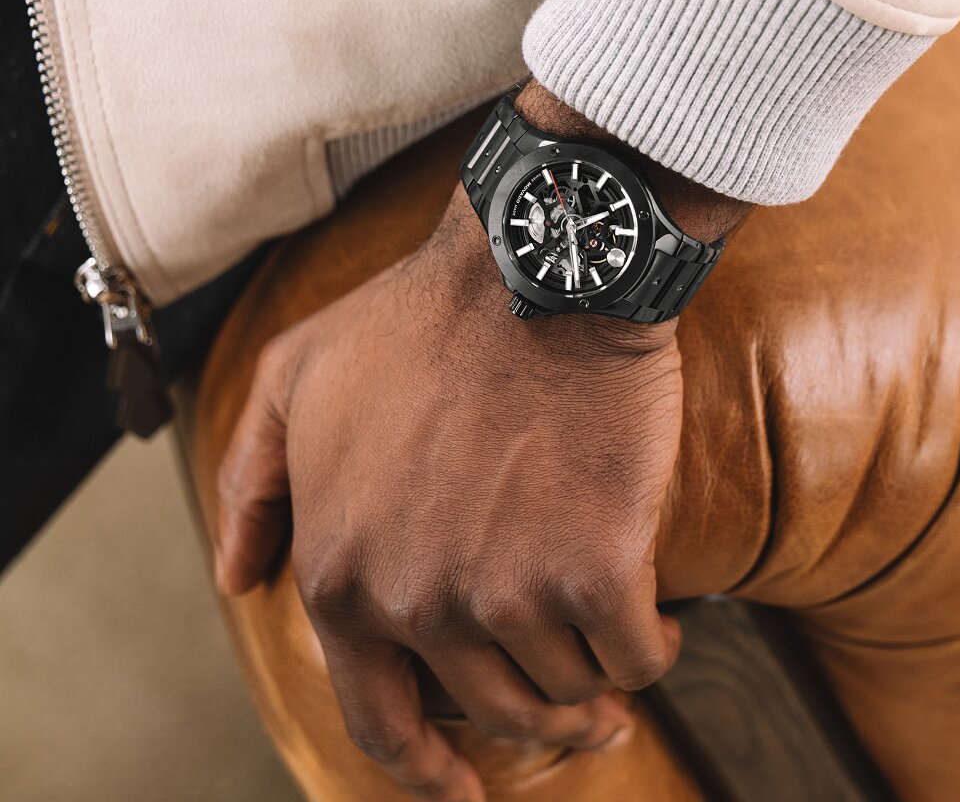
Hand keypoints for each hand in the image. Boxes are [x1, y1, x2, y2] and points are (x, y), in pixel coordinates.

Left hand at [215, 186, 684, 801]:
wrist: (535, 274)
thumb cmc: (417, 320)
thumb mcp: (294, 379)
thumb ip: (251, 484)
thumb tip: (240, 580)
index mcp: (341, 571)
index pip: (377, 718)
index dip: (422, 766)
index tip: (459, 787)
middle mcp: (416, 599)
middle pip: (493, 709)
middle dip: (537, 718)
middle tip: (577, 708)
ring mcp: (510, 592)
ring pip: (568, 688)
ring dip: (595, 679)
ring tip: (610, 644)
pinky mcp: (600, 570)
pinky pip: (636, 656)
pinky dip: (650, 651)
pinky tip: (655, 621)